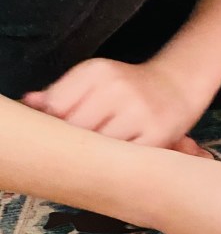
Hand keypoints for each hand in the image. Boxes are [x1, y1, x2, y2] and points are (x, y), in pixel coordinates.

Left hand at [23, 58, 200, 148]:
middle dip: (76, 141)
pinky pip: (127, 157)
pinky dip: (120, 161)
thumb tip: (29, 102)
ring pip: (100, 146)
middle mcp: (117, 88)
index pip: (57, 105)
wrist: (178, 85)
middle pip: (77, 128)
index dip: (55, 124)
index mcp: (97, 71)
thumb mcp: (94, 79)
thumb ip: (61, 92)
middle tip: (83, 148)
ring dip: (98, 154)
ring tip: (102, 155)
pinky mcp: (157, 134)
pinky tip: (120, 159)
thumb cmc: (128, 86)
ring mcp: (139, 112)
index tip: (63, 131)